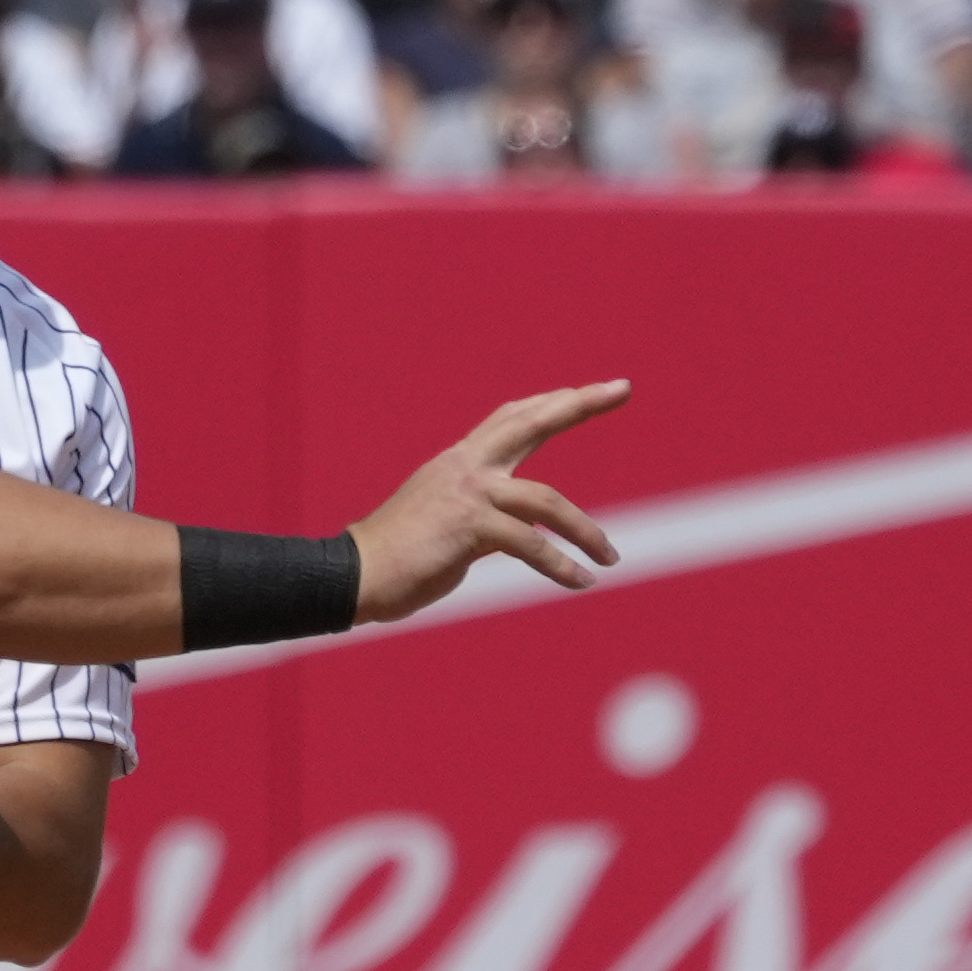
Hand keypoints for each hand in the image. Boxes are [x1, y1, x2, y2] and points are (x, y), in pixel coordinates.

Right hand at [349, 381, 630, 623]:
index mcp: (458, 463)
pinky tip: (581, 582)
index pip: (510, 419)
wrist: (350, 575)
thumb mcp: (440, 523)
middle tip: (621, 388)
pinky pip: (530, 544)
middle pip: (532, 423)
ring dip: (585, 530)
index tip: (587, 391)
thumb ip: (478, 516)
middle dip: (578, 404)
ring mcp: (469, 494)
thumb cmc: (392, 559)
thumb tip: (513, 534)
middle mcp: (466, 467)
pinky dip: (560, 566)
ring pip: (546, 501)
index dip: (548, 402)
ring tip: (610, 555)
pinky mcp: (470, 527)